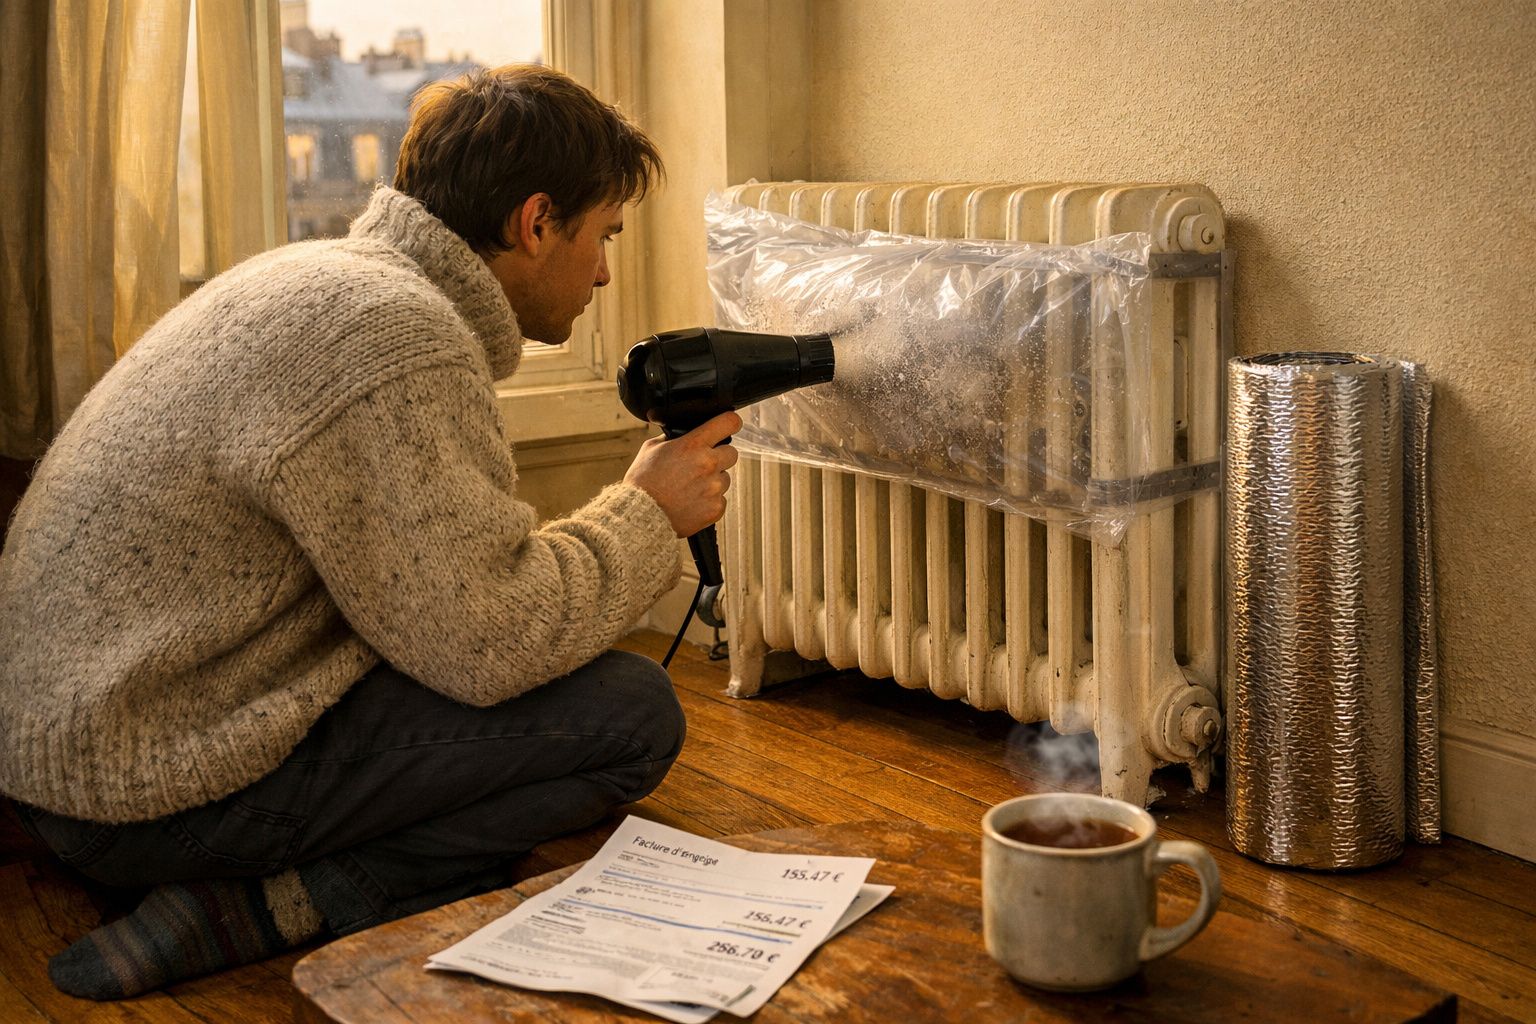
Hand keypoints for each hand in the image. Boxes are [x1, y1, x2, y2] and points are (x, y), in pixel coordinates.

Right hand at [624, 412, 742, 537]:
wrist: (640, 513)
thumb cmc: (643, 482)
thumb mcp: (651, 448)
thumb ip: (673, 438)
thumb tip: (683, 434)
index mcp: (694, 445)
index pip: (728, 422)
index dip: (730, 422)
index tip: (729, 425)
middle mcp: (708, 463)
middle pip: (732, 453)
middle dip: (719, 457)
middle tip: (701, 466)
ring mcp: (714, 487)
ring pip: (725, 479)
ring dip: (713, 481)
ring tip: (690, 488)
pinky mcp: (715, 507)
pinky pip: (720, 500)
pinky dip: (709, 502)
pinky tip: (691, 502)